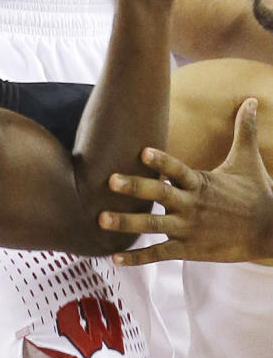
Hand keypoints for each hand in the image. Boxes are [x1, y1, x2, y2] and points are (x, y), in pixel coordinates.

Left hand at [99, 99, 272, 263]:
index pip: (178, 169)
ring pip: (153, 226)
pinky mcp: (188, 250)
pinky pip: (159, 253)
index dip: (162, 160)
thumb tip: (253, 99)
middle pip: (160, 195)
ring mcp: (188, 229)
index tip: (143, 151)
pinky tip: (114, 258)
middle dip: (135, 187)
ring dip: (127, 223)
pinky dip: (137, 257)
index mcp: (201, 183)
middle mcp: (192, 205)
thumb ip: (244, 129)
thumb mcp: (248, 160)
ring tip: (101, 219)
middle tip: (110, 180)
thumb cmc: (256, 192)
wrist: (270, 232)